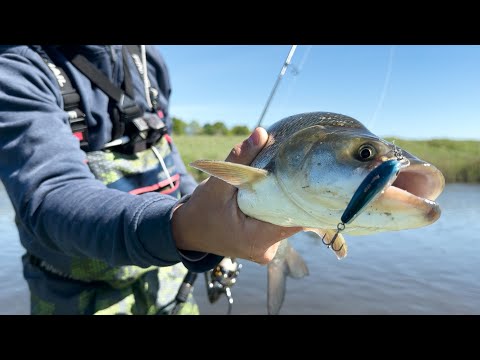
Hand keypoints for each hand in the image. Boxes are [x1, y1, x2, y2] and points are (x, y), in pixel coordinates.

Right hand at [172, 127, 301, 263]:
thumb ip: (240, 159)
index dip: (302, 198)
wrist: (187, 232)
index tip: (303, 177)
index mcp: (255, 239)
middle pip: (294, 220)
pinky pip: (278, 226)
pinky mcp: (263, 247)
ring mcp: (265, 251)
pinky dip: (275, 210)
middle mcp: (265, 251)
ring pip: (287, 222)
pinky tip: (270, 197)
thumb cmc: (201, 210)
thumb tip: (261, 133)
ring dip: (283, 203)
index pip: (296, 220)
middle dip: (292, 197)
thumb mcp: (217, 184)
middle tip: (293, 173)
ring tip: (281, 183)